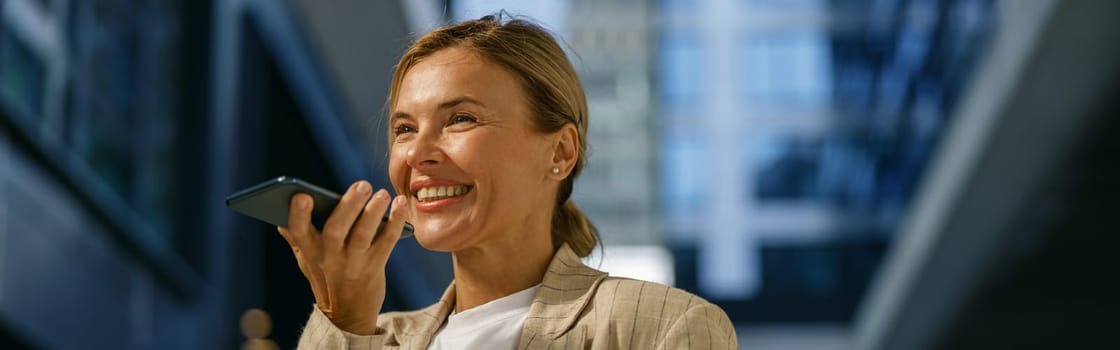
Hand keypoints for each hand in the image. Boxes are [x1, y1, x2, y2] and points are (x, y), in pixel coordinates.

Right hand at [276, 180, 407, 334]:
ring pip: (363, 235)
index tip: (302, 196)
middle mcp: (329, 257)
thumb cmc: (326, 279)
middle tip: (363, 185)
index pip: (298, 231)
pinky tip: (400, 205)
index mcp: (309, 250)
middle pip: (335, 229)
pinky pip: (387, 241)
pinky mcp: (374, 266)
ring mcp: (353, 263)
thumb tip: (279, 218)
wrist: (347, 315)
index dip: (298, 215)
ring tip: (383, 194)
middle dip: (348, 206)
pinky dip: (396, 222)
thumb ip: (296, 238)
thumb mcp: (306, 260)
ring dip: (374, 212)